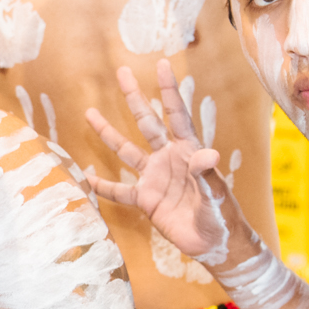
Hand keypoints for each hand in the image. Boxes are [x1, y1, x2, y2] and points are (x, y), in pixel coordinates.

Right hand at [84, 60, 234, 264]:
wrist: (214, 244)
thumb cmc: (222, 215)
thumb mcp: (216, 194)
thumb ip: (207, 174)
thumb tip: (208, 153)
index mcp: (188, 151)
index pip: (176, 115)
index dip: (169, 90)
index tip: (161, 65)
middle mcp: (168, 158)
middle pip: (147, 122)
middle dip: (134, 98)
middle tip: (121, 72)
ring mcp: (155, 178)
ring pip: (127, 151)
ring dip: (109, 133)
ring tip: (90, 113)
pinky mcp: (146, 200)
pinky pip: (120, 191)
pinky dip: (104, 185)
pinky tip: (86, 176)